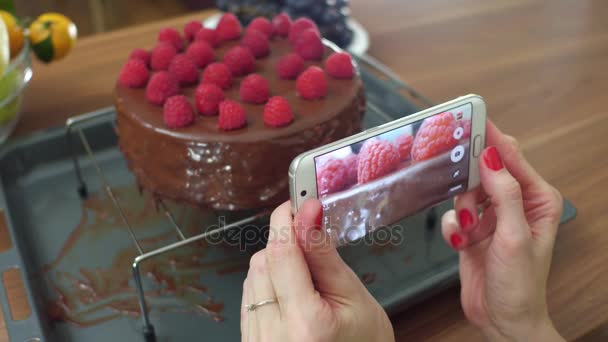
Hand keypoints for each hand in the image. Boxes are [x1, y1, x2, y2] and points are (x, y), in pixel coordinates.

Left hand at [241, 201, 393, 341]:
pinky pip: (249, 295)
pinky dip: (268, 283)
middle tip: (312, 242)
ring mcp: (256, 341)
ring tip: (307, 280)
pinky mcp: (250, 340)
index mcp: (305, 324)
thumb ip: (325, 256)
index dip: (286, 220)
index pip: (282, 253)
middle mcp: (272, 336)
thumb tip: (309, 215)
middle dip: (286, 244)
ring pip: (253, 275)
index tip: (297, 201)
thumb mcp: (355, 299)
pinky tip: (292, 292)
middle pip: (263, 260)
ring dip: (276, 264)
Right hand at [441, 121, 564, 340]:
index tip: (469, 119)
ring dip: (461, 210)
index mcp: (536, 199)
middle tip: (456, 180)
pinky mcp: (472, 231)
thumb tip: (490, 155)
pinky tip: (461, 243)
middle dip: (468, 180)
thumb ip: (502, 193)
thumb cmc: (520, 285)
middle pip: (484, 170)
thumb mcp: (514, 236)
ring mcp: (492, 217)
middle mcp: (515, 203)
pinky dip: (453, 227)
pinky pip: (454, 215)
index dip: (490, 138)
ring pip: (465, 191)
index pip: (511, 157)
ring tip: (468, 230)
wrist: (503, 322)